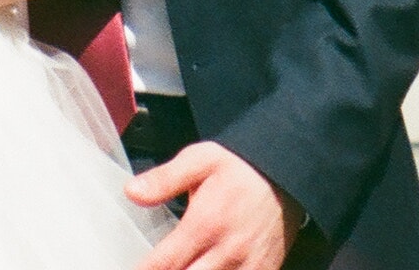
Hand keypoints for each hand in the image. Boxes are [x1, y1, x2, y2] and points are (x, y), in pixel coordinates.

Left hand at [129, 143, 304, 269]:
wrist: (287, 174)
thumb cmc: (240, 168)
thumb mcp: (200, 160)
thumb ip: (165, 179)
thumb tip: (131, 192)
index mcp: (206, 224)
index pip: (164, 263)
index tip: (134, 268)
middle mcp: (227, 252)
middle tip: (157, 268)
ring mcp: (247, 267)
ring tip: (181, 268)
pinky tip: (203, 269)